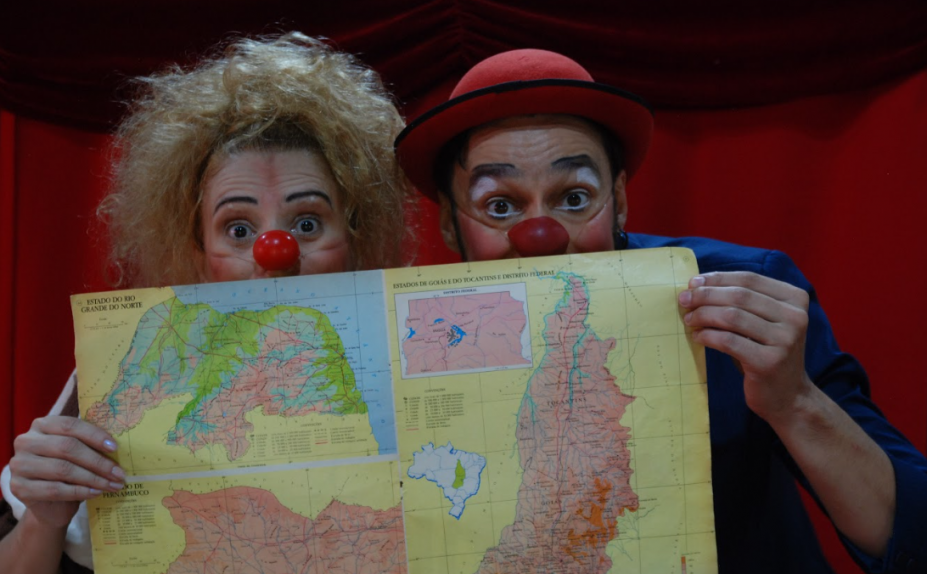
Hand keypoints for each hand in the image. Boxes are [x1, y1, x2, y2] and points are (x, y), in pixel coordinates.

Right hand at [9, 416, 123, 527]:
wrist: (50, 504)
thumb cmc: (69, 471)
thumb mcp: (79, 453)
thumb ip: (91, 444)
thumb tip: (118, 445)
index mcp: (42, 425)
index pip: (70, 425)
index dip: (94, 435)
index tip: (115, 448)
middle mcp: (26, 441)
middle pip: (67, 447)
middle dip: (98, 461)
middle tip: (119, 473)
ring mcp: (19, 465)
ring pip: (62, 469)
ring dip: (93, 478)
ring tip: (113, 485)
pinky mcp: (18, 488)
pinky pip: (55, 489)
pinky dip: (80, 491)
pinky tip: (97, 493)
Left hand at [678, 271, 813, 422]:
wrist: (788, 396)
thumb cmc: (766, 352)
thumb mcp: (761, 321)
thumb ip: (741, 301)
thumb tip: (697, 285)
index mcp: (795, 299)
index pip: (749, 279)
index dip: (718, 278)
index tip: (693, 282)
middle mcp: (795, 316)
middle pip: (739, 295)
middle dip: (706, 295)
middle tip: (684, 300)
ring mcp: (785, 340)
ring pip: (732, 316)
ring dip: (703, 315)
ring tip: (689, 319)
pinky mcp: (769, 362)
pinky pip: (728, 341)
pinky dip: (708, 336)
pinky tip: (698, 337)